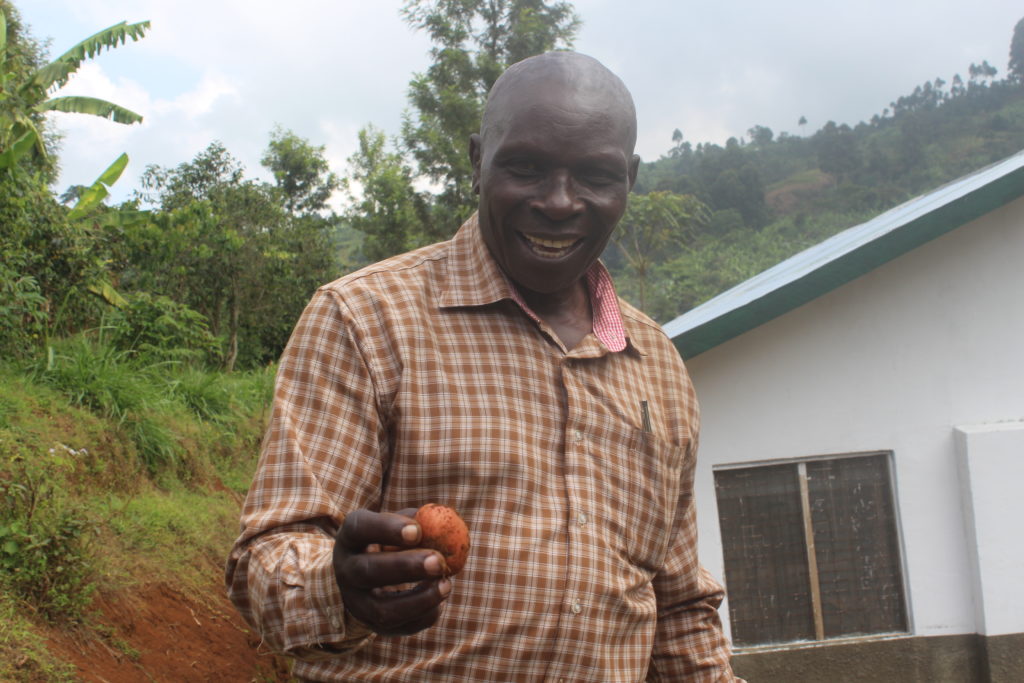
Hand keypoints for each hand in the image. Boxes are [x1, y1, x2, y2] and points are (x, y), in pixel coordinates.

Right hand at [333, 508, 451, 635]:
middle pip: (368, 572)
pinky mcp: (374, 626)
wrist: (366, 577)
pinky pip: (400, 628)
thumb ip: (417, 520)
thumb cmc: (389, 541)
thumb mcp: (396, 525)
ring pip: (382, 609)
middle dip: (405, 567)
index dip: (386, 529)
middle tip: (437, 561)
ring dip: (419, 599)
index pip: (360, 529)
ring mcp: (357, 603)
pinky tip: (440, 600)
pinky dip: (424, 616)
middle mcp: (346, 571)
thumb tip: (443, 521)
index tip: (417, 530)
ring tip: (445, 584)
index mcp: (350, 538)